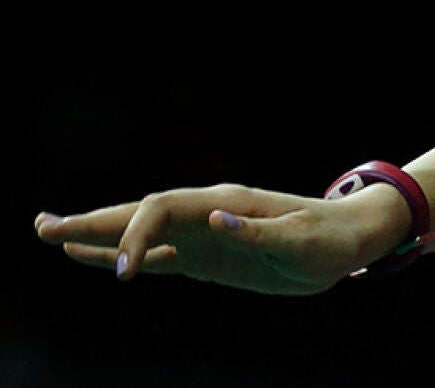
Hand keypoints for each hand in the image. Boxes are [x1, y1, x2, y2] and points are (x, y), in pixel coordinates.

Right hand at [33, 181, 409, 295]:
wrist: (349, 241)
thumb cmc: (329, 239)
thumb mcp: (300, 239)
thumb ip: (257, 232)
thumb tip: (214, 217)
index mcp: (225, 203)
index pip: (162, 210)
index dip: (135, 236)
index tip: (127, 273)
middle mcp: (207, 214)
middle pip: (138, 214)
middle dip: (91, 222)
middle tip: (42, 227)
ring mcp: (204, 235)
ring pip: (140, 234)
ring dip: (98, 237)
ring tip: (51, 235)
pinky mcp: (208, 258)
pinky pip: (159, 258)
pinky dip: (126, 259)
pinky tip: (102, 264)